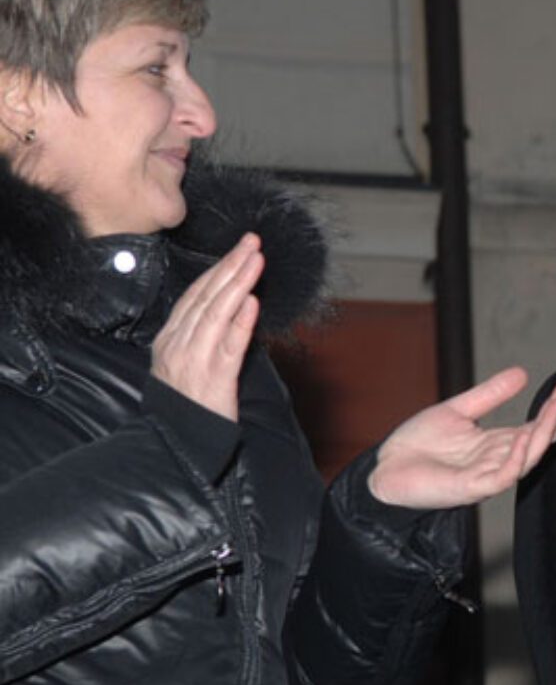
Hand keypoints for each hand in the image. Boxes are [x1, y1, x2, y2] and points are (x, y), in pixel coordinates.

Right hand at [151, 233, 263, 420]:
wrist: (178, 442)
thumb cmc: (188, 404)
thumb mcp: (186, 364)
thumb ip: (203, 337)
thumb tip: (232, 309)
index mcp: (170, 339)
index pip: (195, 296)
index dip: (218, 269)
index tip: (239, 249)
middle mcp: (178, 344)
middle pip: (206, 297)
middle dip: (230, 266)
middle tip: (252, 241)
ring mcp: (194, 359)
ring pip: (217, 313)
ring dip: (238, 283)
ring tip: (256, 260)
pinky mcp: (214, 378)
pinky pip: (229, 345)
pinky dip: (241, 322)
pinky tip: (253, 302)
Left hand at [367, 368, 555, 508]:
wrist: (383, 470)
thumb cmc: (416, 446)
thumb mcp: (457, 410)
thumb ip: (489, 395)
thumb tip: (522, 373)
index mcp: (495, 444)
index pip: (534, 424)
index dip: (554, 405)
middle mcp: (496, 461)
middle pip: (537, 441)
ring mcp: (485, 476)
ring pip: (527, 458)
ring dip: (543, 434)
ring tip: (555, 408)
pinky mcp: (470, 488)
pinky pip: (503, 476)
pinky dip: (517, 458)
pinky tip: (524, 436)